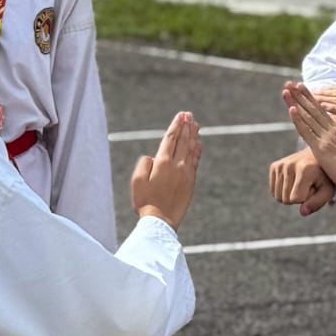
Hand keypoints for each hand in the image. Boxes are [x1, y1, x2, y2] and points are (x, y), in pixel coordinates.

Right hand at [131, 111, 201, 230]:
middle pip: (183, 140)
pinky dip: (198, 150)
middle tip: (189, 114)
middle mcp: (176, 165)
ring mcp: (186, 173)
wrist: (161, 221)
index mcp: (162, 163)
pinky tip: (199, 143)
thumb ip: (143, 164)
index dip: (176, 125)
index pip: (171, 138)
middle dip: (186, 126)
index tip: (180, 115)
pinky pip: (196, 161)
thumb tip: (153, 157)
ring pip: (192, 148)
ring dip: (193, 135)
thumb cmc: (145, 202)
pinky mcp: (191, 182)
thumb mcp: (137, 181)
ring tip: (195, 124)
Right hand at [267, 147, 335, 216]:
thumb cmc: (325, 177)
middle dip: (297, 198)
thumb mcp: (328, 191)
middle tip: (308, 186)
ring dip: (289, 195)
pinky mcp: (275, 166)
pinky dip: (283, 191)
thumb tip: (302, 212)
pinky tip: (293, 181)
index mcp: (304, 170)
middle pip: (285, 199)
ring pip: (277, 196)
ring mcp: (281, 165)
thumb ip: (317, 203)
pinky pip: (273, 191)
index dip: (306, 199)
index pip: (295, 199)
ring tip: (301, 183)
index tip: (314, 188)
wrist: (319, 157)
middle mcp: (289, 165)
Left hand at [283, 83, 335, 191]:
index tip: (302, 88)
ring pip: (308, 116)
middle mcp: (330, 131)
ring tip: (287, 90)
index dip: (311, 99)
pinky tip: (291, 109)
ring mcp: (325, 138)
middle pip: (313, 109)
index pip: (321, 111)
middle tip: (290, 83)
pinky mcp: (321, 148)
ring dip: (296, 102)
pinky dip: (298, 120)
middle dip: (300, 96)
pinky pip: (307, 131)